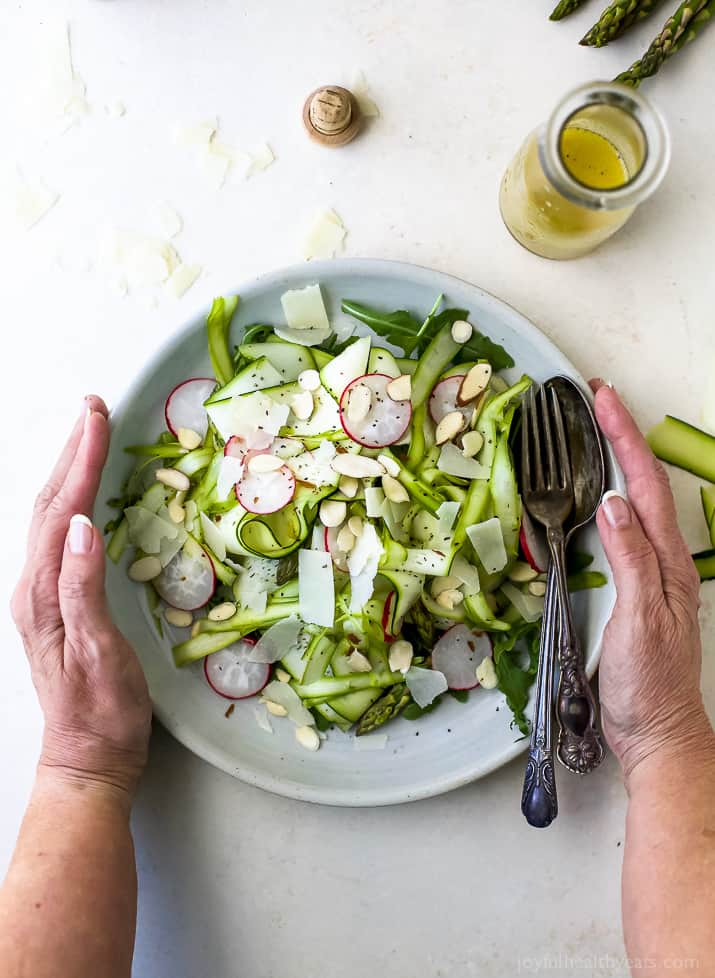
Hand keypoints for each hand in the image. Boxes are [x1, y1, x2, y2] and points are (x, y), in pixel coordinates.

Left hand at [11, 397, 151, 799]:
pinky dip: (75, 499)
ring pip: (54, 516)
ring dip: (71, 470)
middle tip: (94, 409)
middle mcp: (34, 587)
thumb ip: (85, 589)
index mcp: (43, 594)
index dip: (82, 461)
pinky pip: (61, 536)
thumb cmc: (102, 712)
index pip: (64, 511)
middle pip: (52, 504)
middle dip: (73, 451)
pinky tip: (87, 494)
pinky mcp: (56, 601)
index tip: (98, 418)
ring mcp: (42, 594)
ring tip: (90, 435)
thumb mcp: (98, 654)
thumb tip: (85, 528)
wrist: (89, 756)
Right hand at [591, 380, 711, 778]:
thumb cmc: (649, 682)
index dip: (624, 436)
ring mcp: (647, 572)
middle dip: (622, 435)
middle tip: (597, 400)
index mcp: (667, 559)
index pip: (644, 483)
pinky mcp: (630, 587)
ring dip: (615, 460)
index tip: (603, 399)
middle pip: (642, 481)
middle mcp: (661, 558)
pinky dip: (605, 496)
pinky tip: (591, 495)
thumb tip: (612, 502)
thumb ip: (629, 558)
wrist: (654, 730)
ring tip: (595, 430)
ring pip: (632, 501)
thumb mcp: (640, 618)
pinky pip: (619, 529)